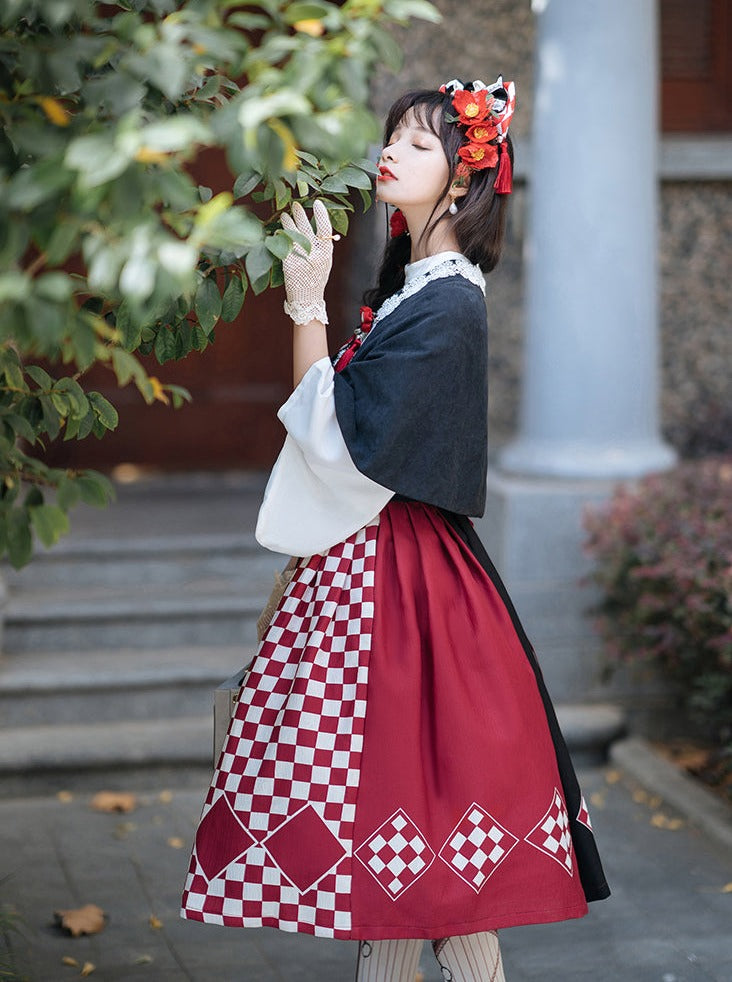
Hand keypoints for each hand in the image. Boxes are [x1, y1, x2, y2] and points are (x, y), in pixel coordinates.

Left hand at [280, 200, 334, 324]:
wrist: (307, 299)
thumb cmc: (316, 279)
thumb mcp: (325, 262)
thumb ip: (322, 246)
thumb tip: (315, 225)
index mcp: (326, 253)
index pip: (325, 229)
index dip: (322, 215)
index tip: (317, 202)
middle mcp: (314, 254)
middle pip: (306, 228)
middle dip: (300, 214)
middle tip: (295, 204)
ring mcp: (301, 258)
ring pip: (293, 234)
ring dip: (288, 222)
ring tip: (284, 215)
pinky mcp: (288, 263)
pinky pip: (283, 245)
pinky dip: (280, 237)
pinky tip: (277, 231)